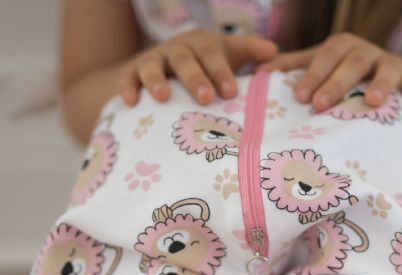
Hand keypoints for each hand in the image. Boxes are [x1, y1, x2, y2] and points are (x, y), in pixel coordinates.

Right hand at [117, 29, 277, 105]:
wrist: (168, 68)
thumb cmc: (207, 66)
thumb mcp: (228, 56)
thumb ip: (249, 53)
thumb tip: (274, 53)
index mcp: (202, 45)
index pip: (212, 54)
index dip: (221, 71)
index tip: (231, 92)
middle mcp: (177, 49)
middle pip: (184, 59)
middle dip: (195, 78)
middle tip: (206, 98)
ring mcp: (153, 60)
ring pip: (152, 65)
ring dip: (157, 79)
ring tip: (163, 97)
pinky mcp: (132, 73)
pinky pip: (127, 78)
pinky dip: (127, 87)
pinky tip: (131, 102)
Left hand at [256, 32, 401, 117]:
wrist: (385, 80)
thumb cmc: (342, 79)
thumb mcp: (319, 70)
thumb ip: (293, 70)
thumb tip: (259, 72)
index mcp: (342, 48)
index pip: (325, 56)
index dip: (312, 74)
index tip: (299, 96)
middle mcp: (367, 53)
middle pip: (353, 61)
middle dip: (337, 82)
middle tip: (321, 105)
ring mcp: (391, 65)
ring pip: (388, 69)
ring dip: (380, 83)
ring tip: (371, 101)